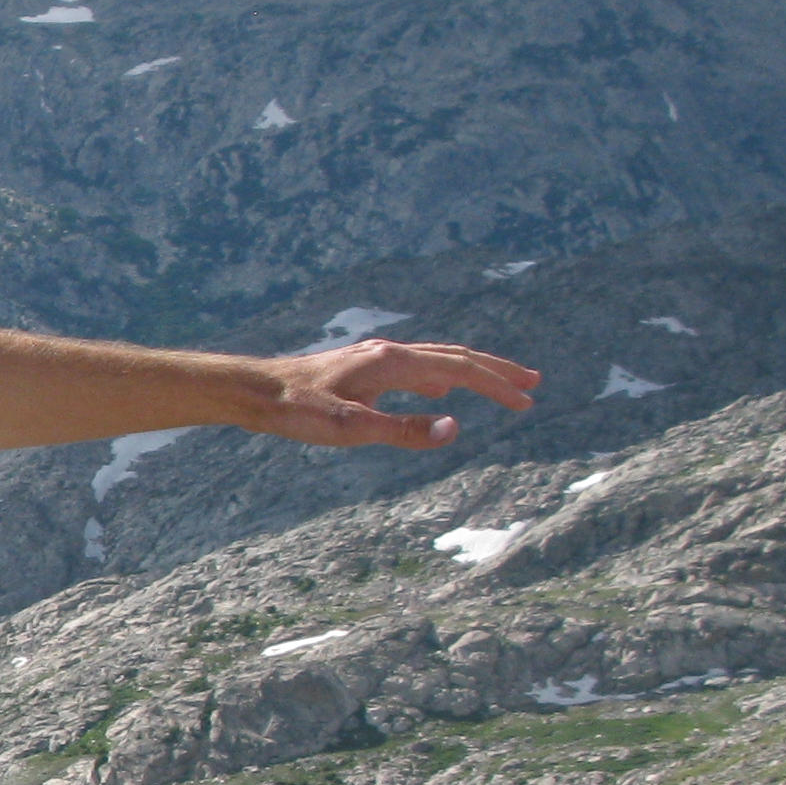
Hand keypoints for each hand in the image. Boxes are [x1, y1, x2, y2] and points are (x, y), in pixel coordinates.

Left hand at [251, 337, 540, 449]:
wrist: (253, 392)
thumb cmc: (296, 411)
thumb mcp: (351, 428)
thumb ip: (404, 430)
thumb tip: (456, 428)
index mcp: (392, 363)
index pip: (459, 369)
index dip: (496, 384)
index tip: (527, 399)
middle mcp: (388, 353)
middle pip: (455, 356)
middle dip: (495, 370)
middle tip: (532, 383)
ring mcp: (374, 359)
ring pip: (435, 360)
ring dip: (470, 371)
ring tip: (498, 385)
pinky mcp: (360, 370)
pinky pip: (413, 368)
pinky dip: (439, 376)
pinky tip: (439, 388)